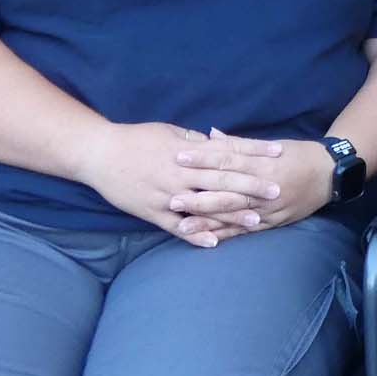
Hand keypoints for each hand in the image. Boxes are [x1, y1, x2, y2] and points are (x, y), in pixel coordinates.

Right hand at [79, 123, 285, 246]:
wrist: (99, 154)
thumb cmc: (135, 138)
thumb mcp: (168, 132)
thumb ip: (194, 140)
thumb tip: (217, 141)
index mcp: (187, 150)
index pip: (228, 151)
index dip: (254, 152)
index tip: (278, 153)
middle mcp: (180, 173)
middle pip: (222, 180)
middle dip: (251, 186)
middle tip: (277, 191)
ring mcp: (166, 194)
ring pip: (204, 206)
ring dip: (230, 214)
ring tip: (255, 221)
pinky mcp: (152, 211)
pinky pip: (177, 226)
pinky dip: (195, 235)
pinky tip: (215, 243)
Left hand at [166, 130, 333, 236]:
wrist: (330, 174)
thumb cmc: (298, 155)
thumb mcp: (270, 145)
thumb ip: (238, 144)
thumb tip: (209, 136)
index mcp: (262, 163)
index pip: (227, 160)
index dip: (202, 159)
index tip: (179, 158)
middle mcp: (264, 187)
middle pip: (227, 192)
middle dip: (199, 197)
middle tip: (172, 199)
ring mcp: (268, 208)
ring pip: (234, 215)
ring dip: (208, 221)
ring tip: (182, 226)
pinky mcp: (273, 222)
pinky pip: (246, 231)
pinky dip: (227, 235)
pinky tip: (208, 240)